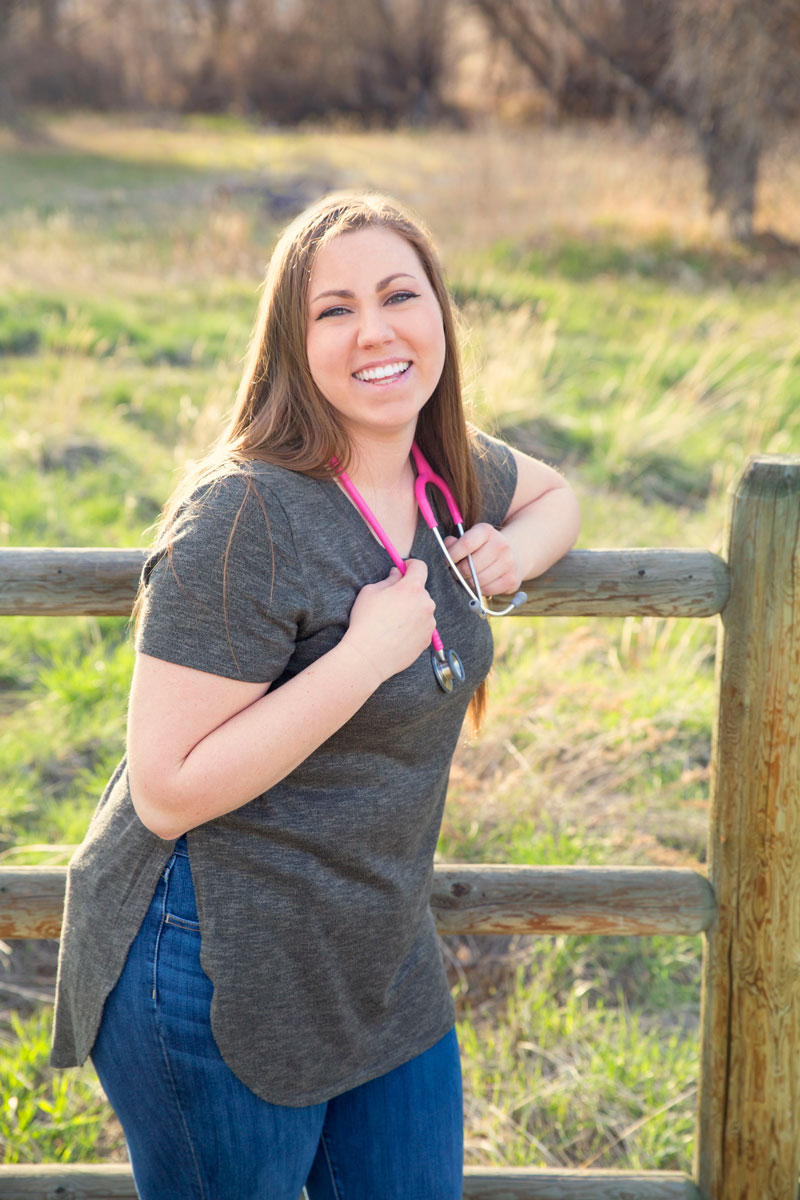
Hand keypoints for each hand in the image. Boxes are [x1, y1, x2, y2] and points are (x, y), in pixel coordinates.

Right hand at [342, 559, 435, 683]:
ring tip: (393, 621)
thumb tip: (397, 574)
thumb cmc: (366, 622)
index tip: (404, 569)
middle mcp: (426, 604)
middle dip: (409, 591)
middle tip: (392, 600)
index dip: (410, 565)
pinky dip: (414, 626)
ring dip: (412, 609)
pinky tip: (397, 633)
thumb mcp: (370, 592)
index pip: (420, 566)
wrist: (368, 656)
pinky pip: (423, 626)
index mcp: (412, 588)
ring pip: (422, 609)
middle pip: (421, 590)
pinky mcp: (428, 639)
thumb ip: (388, 580)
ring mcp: (429, 623)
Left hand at [445, 523, 521, 596]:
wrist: (514, 554)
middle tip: (455, 572)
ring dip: (467, 582)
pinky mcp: (511, 579)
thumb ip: (456, 542)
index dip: (452, 555)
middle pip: (470, 566)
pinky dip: (478, 589)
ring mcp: (508, 563)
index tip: (447, 561)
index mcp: (486, 531)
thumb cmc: (484, 547)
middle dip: (458, 572)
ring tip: (467, 577)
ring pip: (477, 580)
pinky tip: (478, 583)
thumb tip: (448, 545)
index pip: (466, 544)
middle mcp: (500, 545)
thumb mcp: (471, 537)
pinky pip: (486, 590)